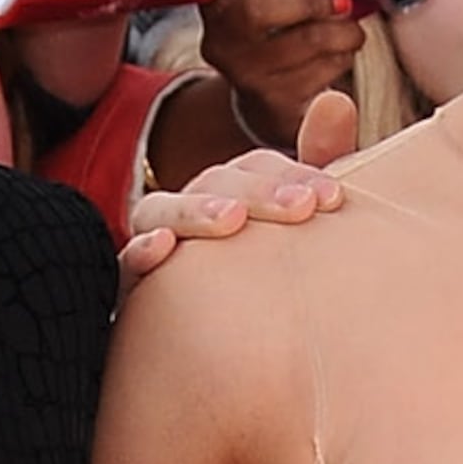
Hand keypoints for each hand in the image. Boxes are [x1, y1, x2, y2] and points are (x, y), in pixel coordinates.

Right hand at [123, 94, 355, 271]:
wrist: (228, 365)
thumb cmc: (272, 285)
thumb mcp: (303, 228)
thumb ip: (320, 163)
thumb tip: (335, 98)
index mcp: (234, 195)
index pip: (258, 168)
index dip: (294, 174)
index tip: (333, 198)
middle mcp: (193, 212)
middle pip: (216, 183)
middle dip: (259, 191)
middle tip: (302, 209)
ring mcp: (158, 244)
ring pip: (163, 212)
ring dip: (197, 211)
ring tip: (232, 220)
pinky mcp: (133, 288)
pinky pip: (128, 264)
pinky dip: (142, 250)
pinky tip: (163, 248)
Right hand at [196, 0, 363, 153]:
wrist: (263, 103)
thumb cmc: (268, 36)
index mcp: (215, 0)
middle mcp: (221, 38)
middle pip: (258, 10)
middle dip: (310, 0)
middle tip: (342, 0)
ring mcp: (246, 74)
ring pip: (301, 45)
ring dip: (340, 32)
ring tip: (353, 28)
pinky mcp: (276, 102)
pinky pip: (320, 75)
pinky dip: (341, 58)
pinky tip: (343, 51)